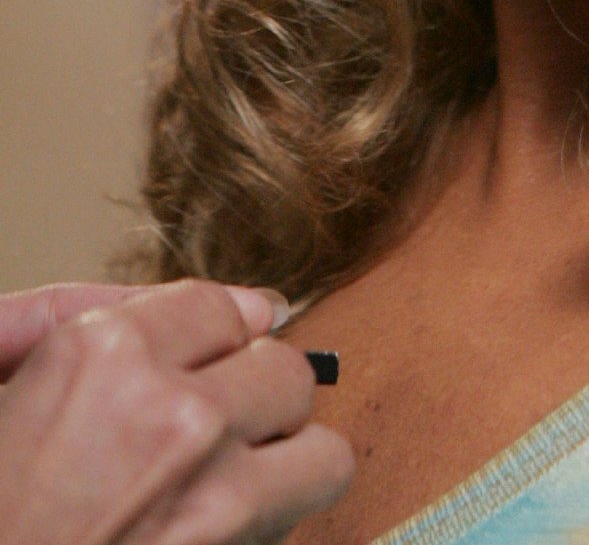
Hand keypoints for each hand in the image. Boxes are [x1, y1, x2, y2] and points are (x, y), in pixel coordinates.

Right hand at [0, 278, 352, 543]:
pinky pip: (294, 523)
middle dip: (250, 398)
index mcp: (105, 355)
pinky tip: (212, 529)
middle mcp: (172, 413)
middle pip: (284, 368)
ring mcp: (210, 493)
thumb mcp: (8, 386)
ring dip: (280, 464)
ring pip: (319, 448)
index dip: (208, 342)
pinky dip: (268, 525)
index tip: (199, 367)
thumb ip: (93, 319)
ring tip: (225, 481)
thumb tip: (243, 305)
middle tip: (200, 433)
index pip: (221, 307)